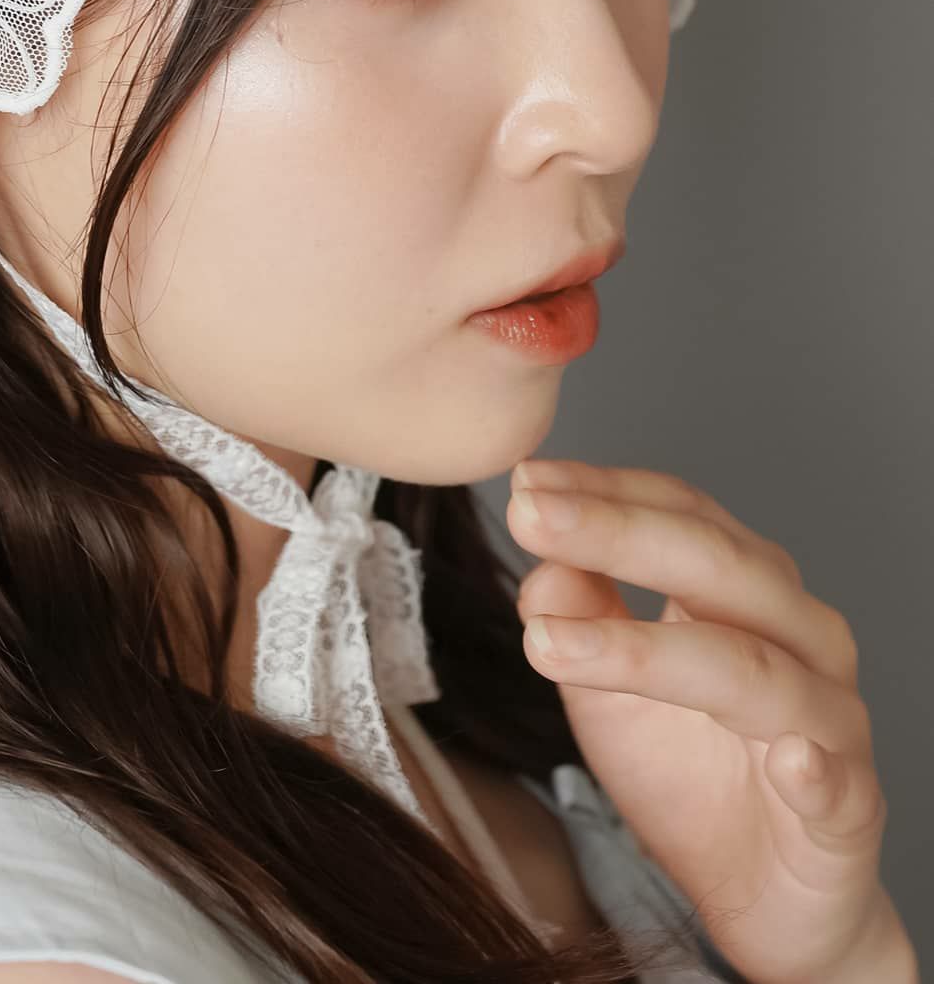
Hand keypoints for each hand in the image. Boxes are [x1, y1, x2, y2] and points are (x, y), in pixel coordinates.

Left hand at [506, 457, 908, 983]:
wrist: (765, 895)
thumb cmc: (688, 771)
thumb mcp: (606, 688)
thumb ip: (578, 616)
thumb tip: (542, 563)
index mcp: (745, 591)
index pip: (679, 513)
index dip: (602, 490)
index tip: (524, 480)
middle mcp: (799, 636)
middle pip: (716, 564)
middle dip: (615, 532)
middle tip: (528, 516)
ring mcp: (831, 719)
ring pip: (753, 667)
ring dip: (649, 650)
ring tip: (550, 642)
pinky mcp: (849, 810)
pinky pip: (838, 783)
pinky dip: (814, 768)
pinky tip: (787, 759)